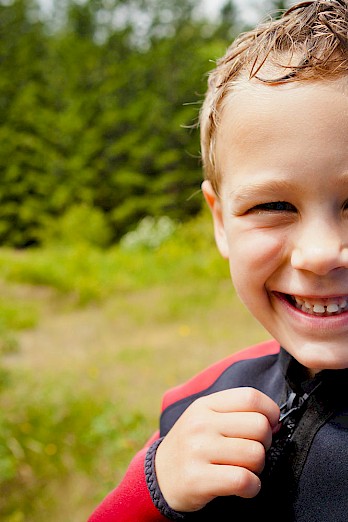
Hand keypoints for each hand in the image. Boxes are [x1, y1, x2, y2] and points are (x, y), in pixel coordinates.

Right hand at [155, 387, 279, 512]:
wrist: (159, 476)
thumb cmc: (193, 445)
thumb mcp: (206, 418)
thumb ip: (237, 413)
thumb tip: (276, 421)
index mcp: (206, 405)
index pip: (251, 397)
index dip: (270, 411)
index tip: (270, 425)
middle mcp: (201, 424)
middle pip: (259, 426)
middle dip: (265, 443)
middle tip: (252, 451)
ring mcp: (198, 450)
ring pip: (255, 454)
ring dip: (258, 467)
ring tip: (244, 468)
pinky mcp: (198, 479)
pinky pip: (243, 480)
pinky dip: (252, 487)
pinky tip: (244, 487)